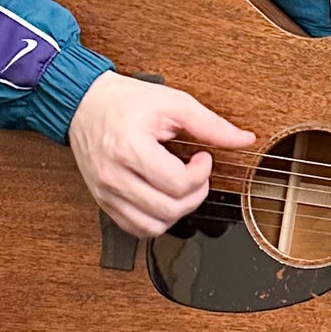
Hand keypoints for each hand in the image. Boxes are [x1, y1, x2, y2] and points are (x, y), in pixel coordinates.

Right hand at [67, 71, 254, 238]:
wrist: (85, 104)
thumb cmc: (125, 102)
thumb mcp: (173, 103)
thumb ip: (211, 124)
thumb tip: (245, 139)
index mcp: (130, 149)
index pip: (178, 184)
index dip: (202, 174)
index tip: (203, 158)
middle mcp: (113, 176)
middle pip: (169, 210)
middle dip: (195, 194)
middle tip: (196, 174)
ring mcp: (106, 193)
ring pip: (152, 227)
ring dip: (177, 212)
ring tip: (179, 187)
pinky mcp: (103, 202)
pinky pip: (135, 229)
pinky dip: (156, 221)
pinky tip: (163, 198)